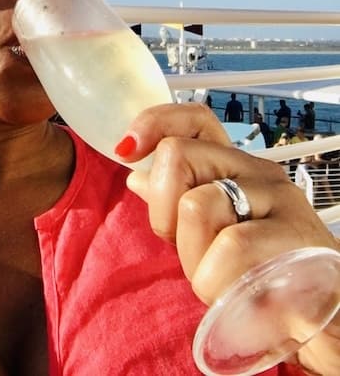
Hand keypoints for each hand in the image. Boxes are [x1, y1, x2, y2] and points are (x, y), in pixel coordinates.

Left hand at [117, 103, 339, 373]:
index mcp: (237, 168)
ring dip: (193, 259)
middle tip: (192, 255)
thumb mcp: (211, 238)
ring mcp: (281, 202)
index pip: (195, 120)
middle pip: (179, 157)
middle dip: (165, 217)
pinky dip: (216, 279)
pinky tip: (234, 295)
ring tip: (219, 282)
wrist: (330, 324)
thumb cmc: (267, 279)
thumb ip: (178, 204)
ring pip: (198, 205)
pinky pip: (231, 247)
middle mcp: (259, 174)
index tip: (125, 150)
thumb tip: (136, 175)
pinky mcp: (298, 238)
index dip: (154, 123)